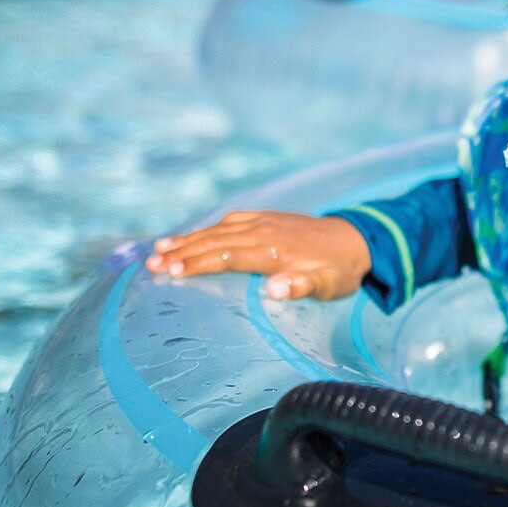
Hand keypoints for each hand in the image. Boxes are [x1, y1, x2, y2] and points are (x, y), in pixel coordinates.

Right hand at [145, 211, 370, 300]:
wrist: (356, 239)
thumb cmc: (338, 270)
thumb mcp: (327, 286)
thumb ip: (301, 287)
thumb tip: (274, 288)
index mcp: (274, 251)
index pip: (227, 257)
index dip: (198, 264)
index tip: (171, 272)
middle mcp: (263, 232)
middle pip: (214, 241)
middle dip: (182, 253)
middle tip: (151, 264)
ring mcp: (263, 222)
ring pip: (217, 229)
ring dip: (188, 239)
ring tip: (159, 249)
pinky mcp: (265, 218)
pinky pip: (229, 221)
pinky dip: (207, 228)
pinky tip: (191, 236)